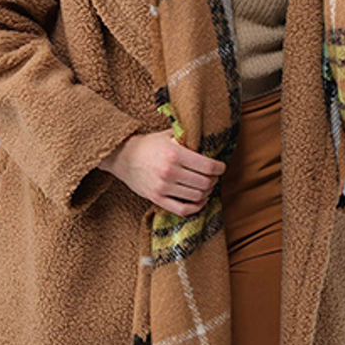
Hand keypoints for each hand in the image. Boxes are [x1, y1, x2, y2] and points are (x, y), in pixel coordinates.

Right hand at [100, 130, 227, 216]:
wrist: (123, 157)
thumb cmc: (149, 145)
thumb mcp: (168, 136)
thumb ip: (188, 138)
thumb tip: (210, 141)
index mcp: (175, 154)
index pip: (208, 166)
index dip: (219, 168)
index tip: (220, 167)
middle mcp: (170, 172)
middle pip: (205, 183)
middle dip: (214, 180)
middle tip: (213, 176)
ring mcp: (163, 187)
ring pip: (197, 196)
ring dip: (206, 192)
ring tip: (205, 186)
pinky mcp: (157, 199)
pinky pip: (183, 209)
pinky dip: (196, 207)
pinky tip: (200, 200)